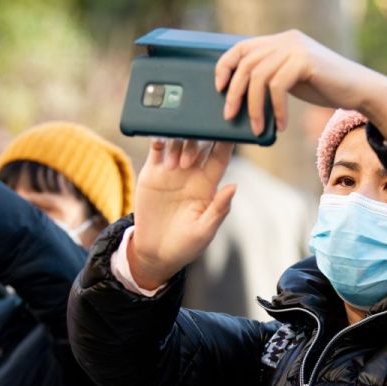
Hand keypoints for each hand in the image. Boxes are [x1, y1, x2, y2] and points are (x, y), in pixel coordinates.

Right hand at [128, 139, 236, 289]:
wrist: (155, 253)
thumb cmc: (186, 245)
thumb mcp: (204, 231)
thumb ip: (218, 209)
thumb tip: (234, 187)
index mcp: (208, 185)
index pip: (220, 158)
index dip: (226, 143)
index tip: (229, 130)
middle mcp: (192, 173)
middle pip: (199, 144)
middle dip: (196, 145)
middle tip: (187, 163)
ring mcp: (171, 171)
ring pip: (178, 142)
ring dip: (178, 145)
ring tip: (173, 165)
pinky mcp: (152, 173)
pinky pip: (156, 149)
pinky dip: (158, 140)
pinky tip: (158, 140)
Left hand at [215, 29, 386, 138]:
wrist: (360, 90)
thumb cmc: (325, 88)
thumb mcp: (292, 80)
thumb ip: (271, 78)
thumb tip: (240, 96)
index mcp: (280, 41)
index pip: (242, 48)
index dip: (225, 66)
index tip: (218, 88)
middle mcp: (286, 40)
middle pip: (247, 64)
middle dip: (234, 93)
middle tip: (230, 117)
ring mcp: (296, 48)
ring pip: (260, 77)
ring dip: (255, 107)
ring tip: (257, 128)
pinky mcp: (305, 61)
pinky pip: (278, 86)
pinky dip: (276, 109)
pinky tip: (281, 126)